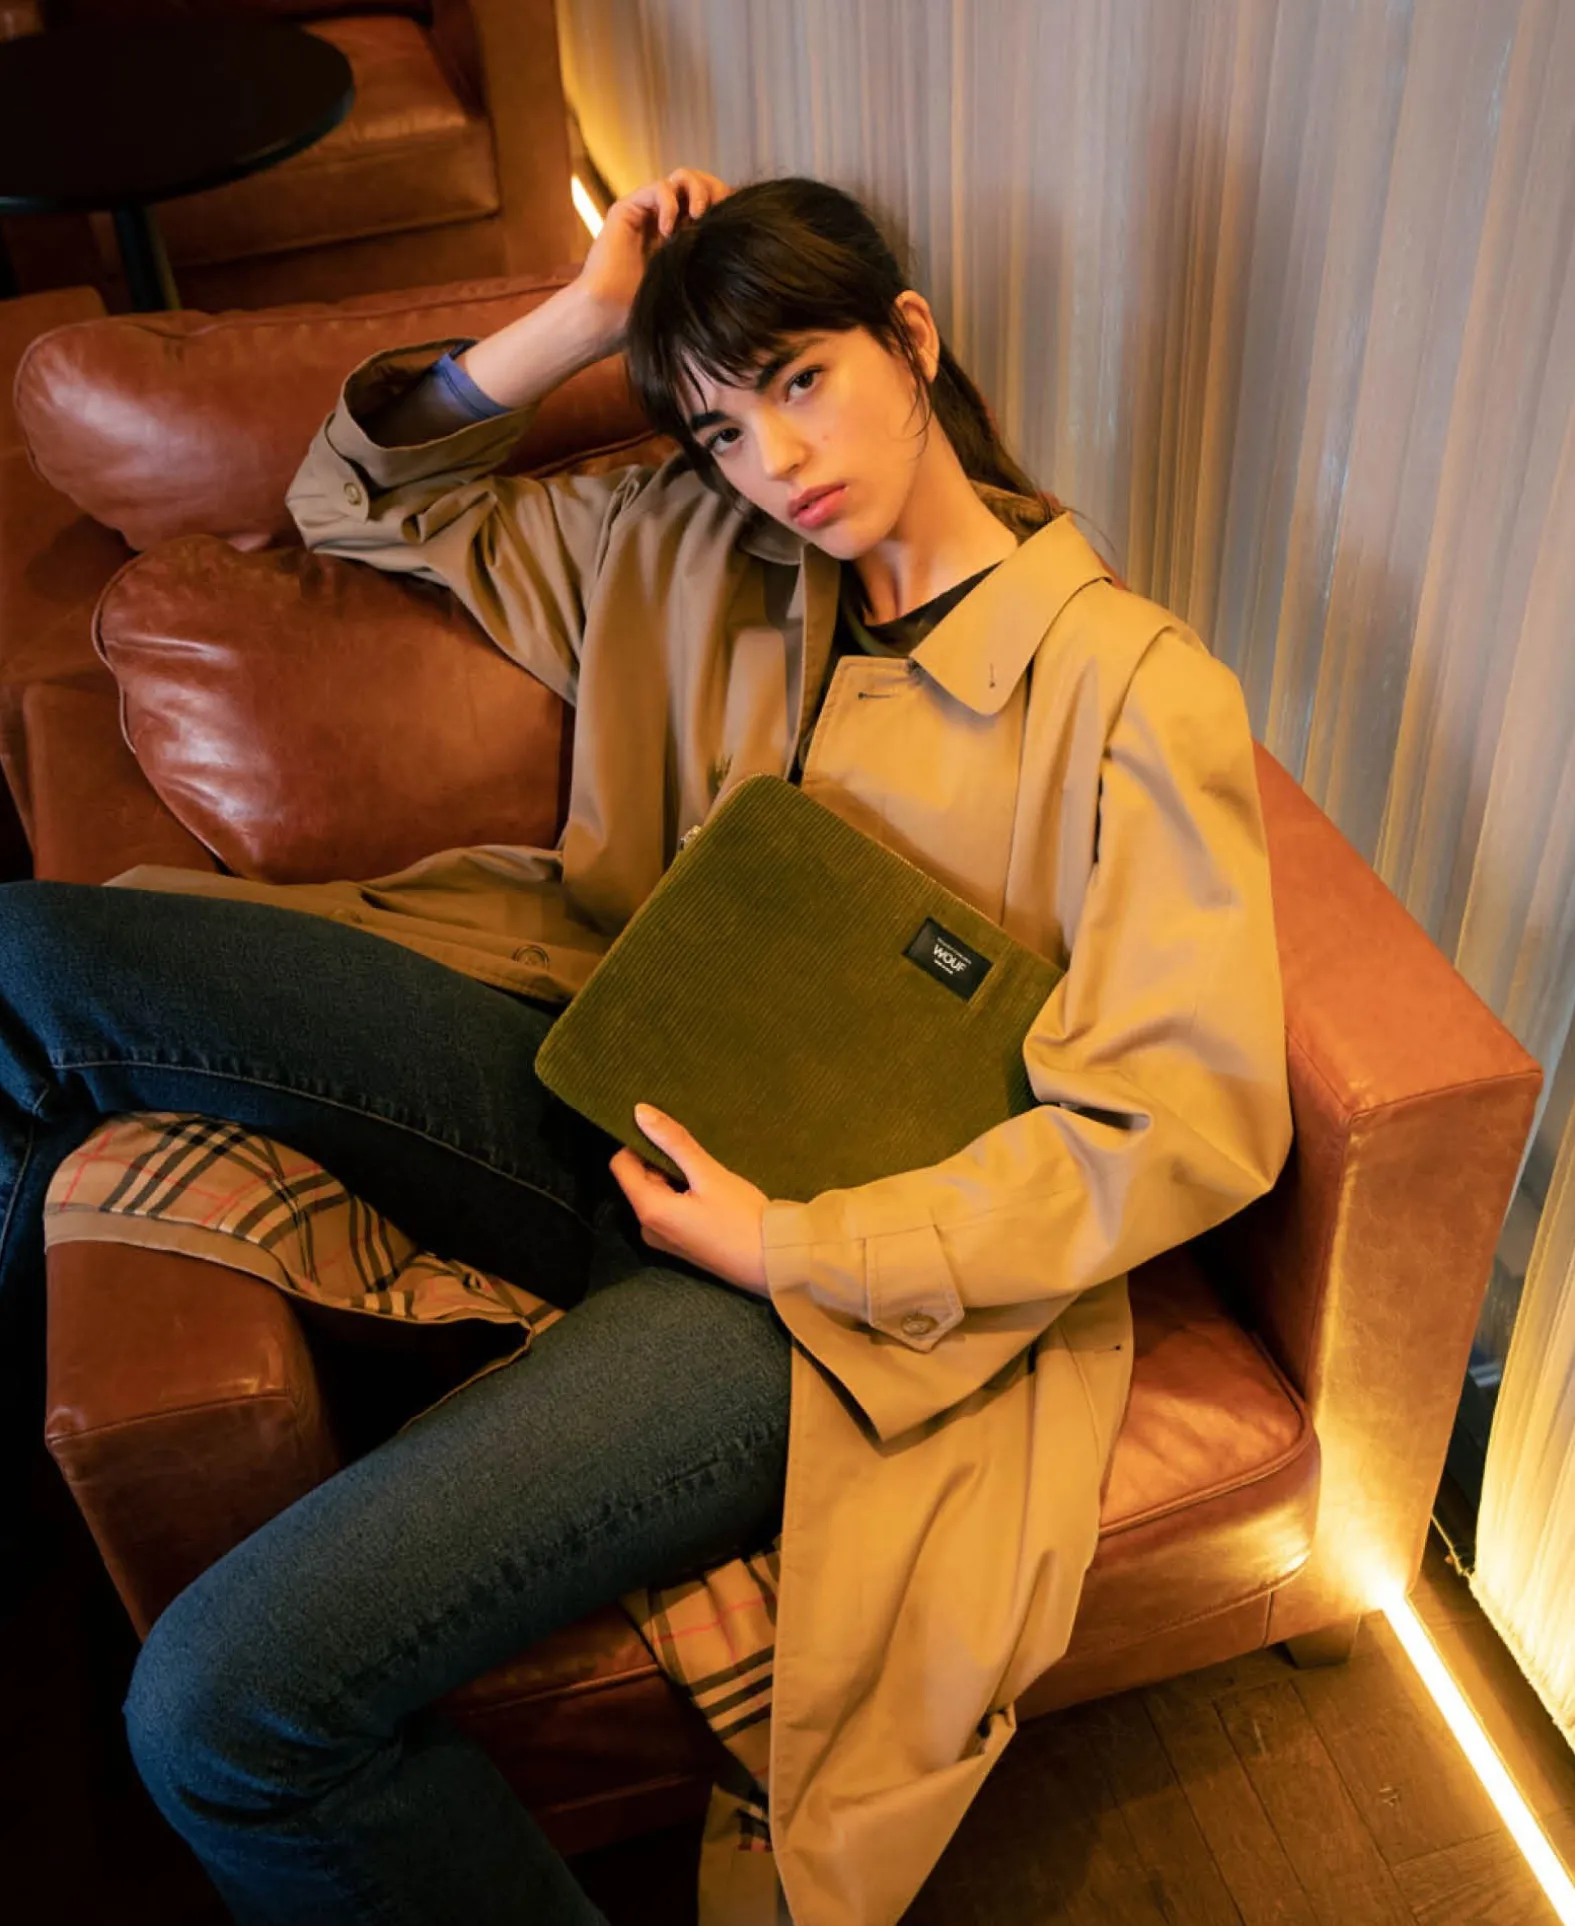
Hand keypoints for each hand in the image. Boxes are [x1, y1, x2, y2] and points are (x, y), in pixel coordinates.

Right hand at [574, 167, 730, 349]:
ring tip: (699, 217)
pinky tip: (669, 232)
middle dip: (717, 191)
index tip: (741, 224)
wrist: (608, 319)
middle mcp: (669, 221)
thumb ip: (716, 269)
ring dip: (698, 190)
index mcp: (687, 239)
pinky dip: (670, 203)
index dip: (730, 205)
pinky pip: (658, 187)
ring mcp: (648, 213)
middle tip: (721, 214)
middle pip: (702, 184)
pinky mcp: (628, 209)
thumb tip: (754, 257)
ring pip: (682, 178)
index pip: (715, 206)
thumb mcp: (695, 289)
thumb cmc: (649, 315)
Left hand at [610, 1104, 768, 1296]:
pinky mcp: (679, 1243)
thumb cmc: (743, 1218)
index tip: (668, 1135)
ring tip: (705, 1173)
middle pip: (638, 1179)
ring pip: (655, 1192)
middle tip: (695, 1155)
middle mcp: (648, 1227)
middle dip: (660, 1161)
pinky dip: (682, 1194)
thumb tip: (639, 1112)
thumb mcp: (709, 1174)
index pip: (621, 1164)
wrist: (774, 1263)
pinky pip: (668, 1209)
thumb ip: (673, 1142)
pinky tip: (709, 1191)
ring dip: (674, 1177)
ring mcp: (663, 1238)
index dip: (638, 1143)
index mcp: (649, 1209)